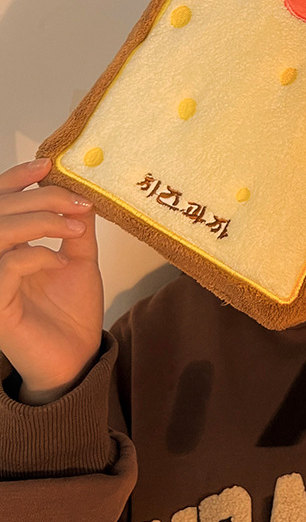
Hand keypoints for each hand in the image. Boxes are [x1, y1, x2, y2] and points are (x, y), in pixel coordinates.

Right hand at [0, 159, 103, 403]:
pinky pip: (7, 267)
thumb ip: (76, 226)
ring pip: (0, 232)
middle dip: (40, 196)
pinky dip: (35, 255)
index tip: (49, 164)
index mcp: (7, 244)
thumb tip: (81, 190)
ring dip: (40, 221)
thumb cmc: (71, 310)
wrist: (77, 356)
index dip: (16, 177)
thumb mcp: (79, 258)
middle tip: (76, 201)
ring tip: (73, 228)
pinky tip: (57, 261)